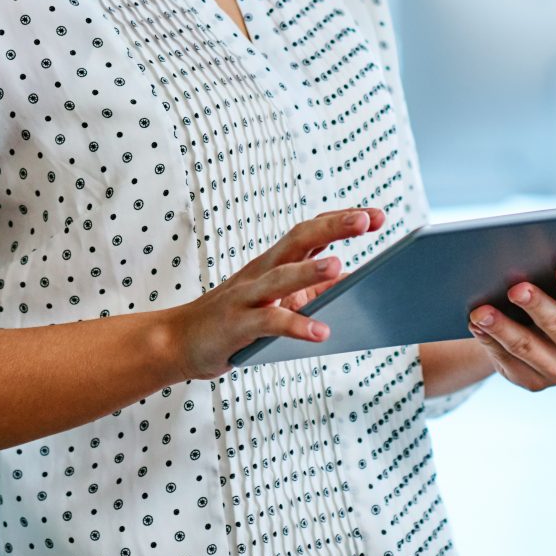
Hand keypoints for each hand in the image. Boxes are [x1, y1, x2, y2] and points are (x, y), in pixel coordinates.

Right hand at [167, 206, 385, 379]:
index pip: (310, 231)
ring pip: (281, 277)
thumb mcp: (277, 302)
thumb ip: (312, 290)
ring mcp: (247, 295)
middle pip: (298, 239)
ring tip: (339, 267)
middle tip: (366, 220)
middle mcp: (262, 270)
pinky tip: (322, 333)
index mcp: (274, 262)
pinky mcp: (237, 325)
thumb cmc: (234, 319)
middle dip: (332, 227)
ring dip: (310, 270)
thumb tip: (352, 282)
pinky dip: (296, 326)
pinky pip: (270, 323)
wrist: (178, 340)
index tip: (376, 215)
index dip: (341, 220)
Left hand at [466, 249, 555, 391]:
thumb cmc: (551, 294)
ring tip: (480, 310)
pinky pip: (508, 362)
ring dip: (503, 327)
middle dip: (536, 305)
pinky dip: (489, 342)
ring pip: (528, 347)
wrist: (526, 329)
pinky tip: (476, 325)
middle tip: (515, 287)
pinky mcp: (533, 382)